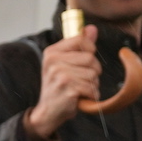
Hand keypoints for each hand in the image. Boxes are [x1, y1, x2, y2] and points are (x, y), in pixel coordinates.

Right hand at [26, 26, 101, 140]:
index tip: (82, 61)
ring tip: (78, 89)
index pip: (82, 40)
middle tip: (78, 80)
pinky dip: (90, 95)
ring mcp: (59, 75)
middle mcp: (53, 61)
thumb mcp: (66, 63)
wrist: (48, 112)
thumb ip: (80, 45)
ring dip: (91, 85)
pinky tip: (79, 98)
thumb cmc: (59, 86)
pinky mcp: (67, 88)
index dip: (89, 50)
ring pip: (93, 74)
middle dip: (92, 71)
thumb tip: (91, 28)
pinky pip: (92, 88)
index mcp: (52, 52)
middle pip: (91, 58)